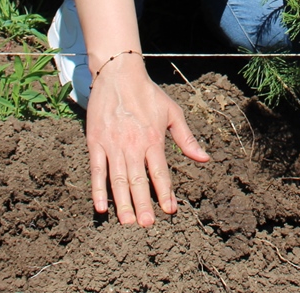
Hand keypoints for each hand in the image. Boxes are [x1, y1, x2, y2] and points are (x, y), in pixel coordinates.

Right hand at [85, 54, 210, 226]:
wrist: (118, 75)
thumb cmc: (148, 94)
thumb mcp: (172, 112)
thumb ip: (186, 138)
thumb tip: (204, 158)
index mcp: (153, 139)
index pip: (160, 172)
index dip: (165, 193)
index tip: (170, 210)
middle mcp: (133, 145)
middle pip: (138, 181)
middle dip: (143, 204)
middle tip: (147, 224)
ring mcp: (112, 145)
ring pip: (117, 180)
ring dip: (123, 203)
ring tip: (127, 222)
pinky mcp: (95, 143)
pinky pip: (96, 170)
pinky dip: (98, 189)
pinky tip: (101, 206)